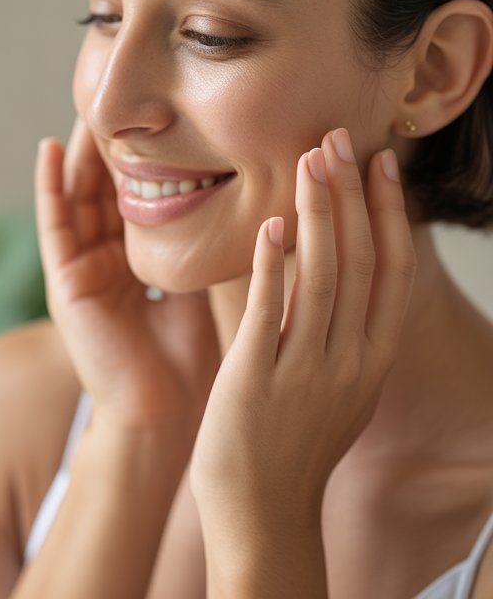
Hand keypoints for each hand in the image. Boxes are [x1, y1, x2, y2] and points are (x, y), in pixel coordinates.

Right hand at [35, 119, 220, 438]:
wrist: (169, 414)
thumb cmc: (196, 358)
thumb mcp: (208, 282)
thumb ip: (213, 240)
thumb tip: (256, 189)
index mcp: (139, 261)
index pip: (141, 193)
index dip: (149, 151)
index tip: (164, 106)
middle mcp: (106, 259)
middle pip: (107, 186)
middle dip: (112, 140)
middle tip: (120, 89)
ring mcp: (82, 269)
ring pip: (78, 195)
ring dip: (80, 151)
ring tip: (87, 104)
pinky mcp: (65, 283)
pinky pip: (54, 224)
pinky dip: (50, 185)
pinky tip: (52, 148)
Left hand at [189, 128, 415, 533]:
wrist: (261, 512)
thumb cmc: (288, 447)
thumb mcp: (334, 388)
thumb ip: (338, 336)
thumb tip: (330, 276)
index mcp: (370, 360)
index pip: (389, 271)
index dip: (388, 212)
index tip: (381, 164)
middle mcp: (349, 361)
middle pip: (360, 261)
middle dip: (352, 194)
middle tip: (341, 137)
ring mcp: (306, 370)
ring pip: (322, 276)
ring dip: (317, 213)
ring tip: (309, 161)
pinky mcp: (259, 380)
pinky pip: (272, 312)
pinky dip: (274, 265)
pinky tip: (271, 226)